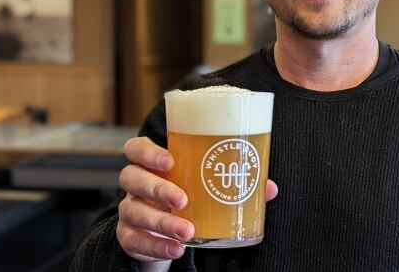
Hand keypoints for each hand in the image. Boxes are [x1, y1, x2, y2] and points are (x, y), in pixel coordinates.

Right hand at [116, 137, 277, 261]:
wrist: (164, 231)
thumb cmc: (187, 197)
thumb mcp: (205, 187)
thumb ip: (234, 183)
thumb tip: (269, 188)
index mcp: (153, 165)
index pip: (136, 149)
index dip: (148, 152)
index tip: (170, 160)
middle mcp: (137, 185)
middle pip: (132, 177)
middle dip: (157, 188)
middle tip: (183, 199)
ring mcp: (130, 210)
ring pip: (133, 211)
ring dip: (161, 222)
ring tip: (187, 231)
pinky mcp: (129, 236)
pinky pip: (135, 240)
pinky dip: (156, 245)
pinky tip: (176, 249)